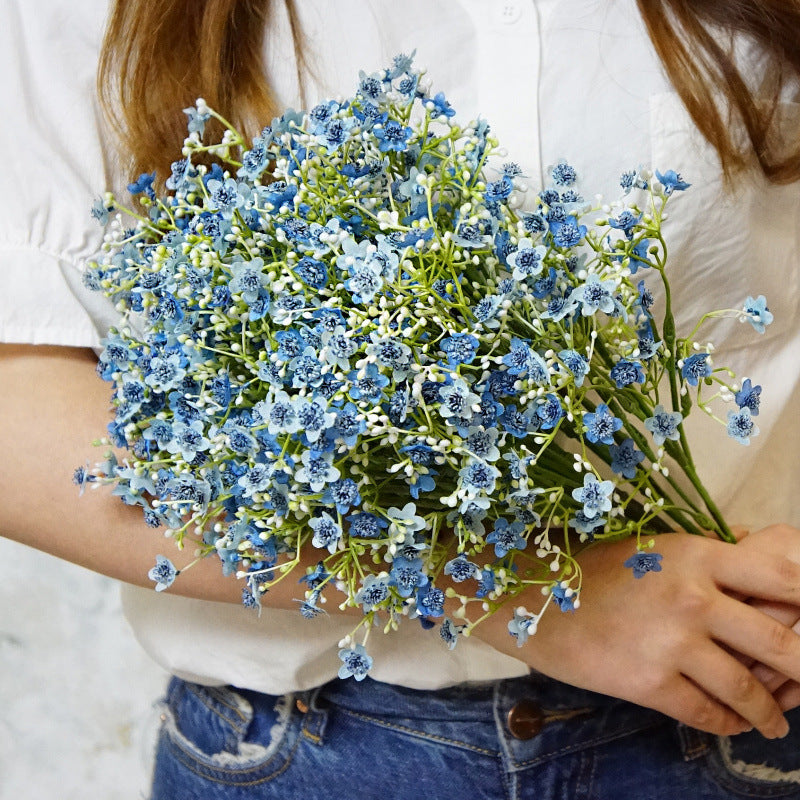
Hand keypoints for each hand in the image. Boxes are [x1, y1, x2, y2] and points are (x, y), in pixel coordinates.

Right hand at [476, 530, 799, 737]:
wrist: (533, 601)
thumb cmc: (592, 567)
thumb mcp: (652, 544)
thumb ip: (708, 554)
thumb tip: (764, 563)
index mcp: (695, 554)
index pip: (781, 575)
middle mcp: (693, 597)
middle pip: (779, 641)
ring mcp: (671, 642)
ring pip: (747, 688)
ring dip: (770, 711)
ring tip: (774, 722)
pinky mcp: (648, 682)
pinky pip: (706, 712)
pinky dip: (725, 723)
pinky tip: (730, 723)